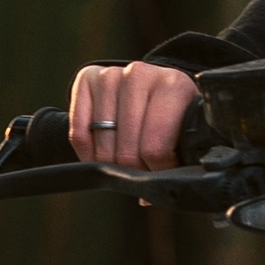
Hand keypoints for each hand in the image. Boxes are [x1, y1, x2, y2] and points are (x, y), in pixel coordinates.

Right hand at [68, 61, 199, 170]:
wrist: (151, 81)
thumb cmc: (170, 110)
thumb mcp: (185, 126)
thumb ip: (181, 153)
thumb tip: (164, 189)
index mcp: (174, 86)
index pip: (155, 147)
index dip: (156, 170)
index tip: (159, 174)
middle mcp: (140, 75)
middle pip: (127, 150)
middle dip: (134, 170)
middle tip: (140, 172)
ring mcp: (111, 75)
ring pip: (103, 145)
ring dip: (110, 164)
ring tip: (123, 164)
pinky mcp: (87, 78)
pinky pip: (79, 133)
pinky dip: (87, 154)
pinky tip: (100, 156)